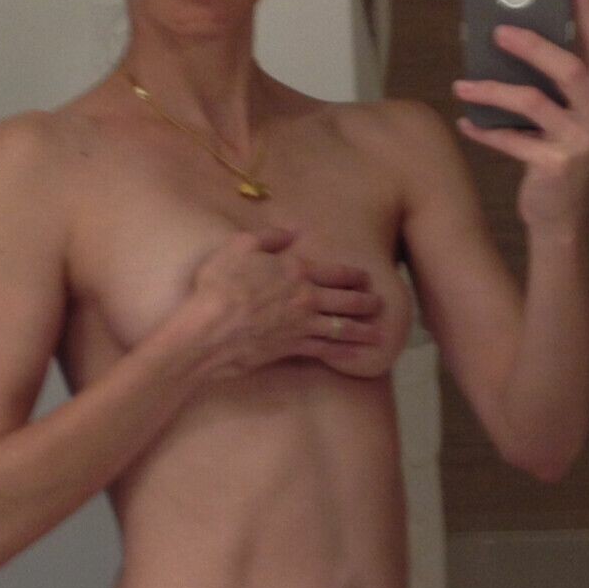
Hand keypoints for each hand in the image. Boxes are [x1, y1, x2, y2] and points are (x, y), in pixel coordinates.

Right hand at [190, 225, 384, 378]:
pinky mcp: (292, 348)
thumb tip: (292, 231)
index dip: (354, 275)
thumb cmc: (219, 285)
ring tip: (379, 334)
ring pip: (342, 327)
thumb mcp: (239, 247)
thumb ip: (269, 237)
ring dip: (363, 330)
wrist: (208, 328)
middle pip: (346, 301)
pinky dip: (343, 354)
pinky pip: (325, 351)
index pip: (335, 272)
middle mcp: (306, 298)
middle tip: (380, 305)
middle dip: (366, 303)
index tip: (367, 278)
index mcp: (296, 271)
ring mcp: (302, 325)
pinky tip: (356, 356)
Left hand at [451, 0, 588, 230]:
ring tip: (463, 83)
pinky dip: (486, 131)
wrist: (558, 215)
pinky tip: (466, 122)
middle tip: (498, 31)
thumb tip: (510, 39)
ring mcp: (581, 142)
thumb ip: (551, 84)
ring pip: (533, 102)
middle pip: (568, 68)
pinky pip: (512, 140)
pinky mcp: (556, 166)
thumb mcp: (561, 116)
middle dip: (531, 45)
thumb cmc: (555, 156)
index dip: (587, 7)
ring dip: (493, 89)